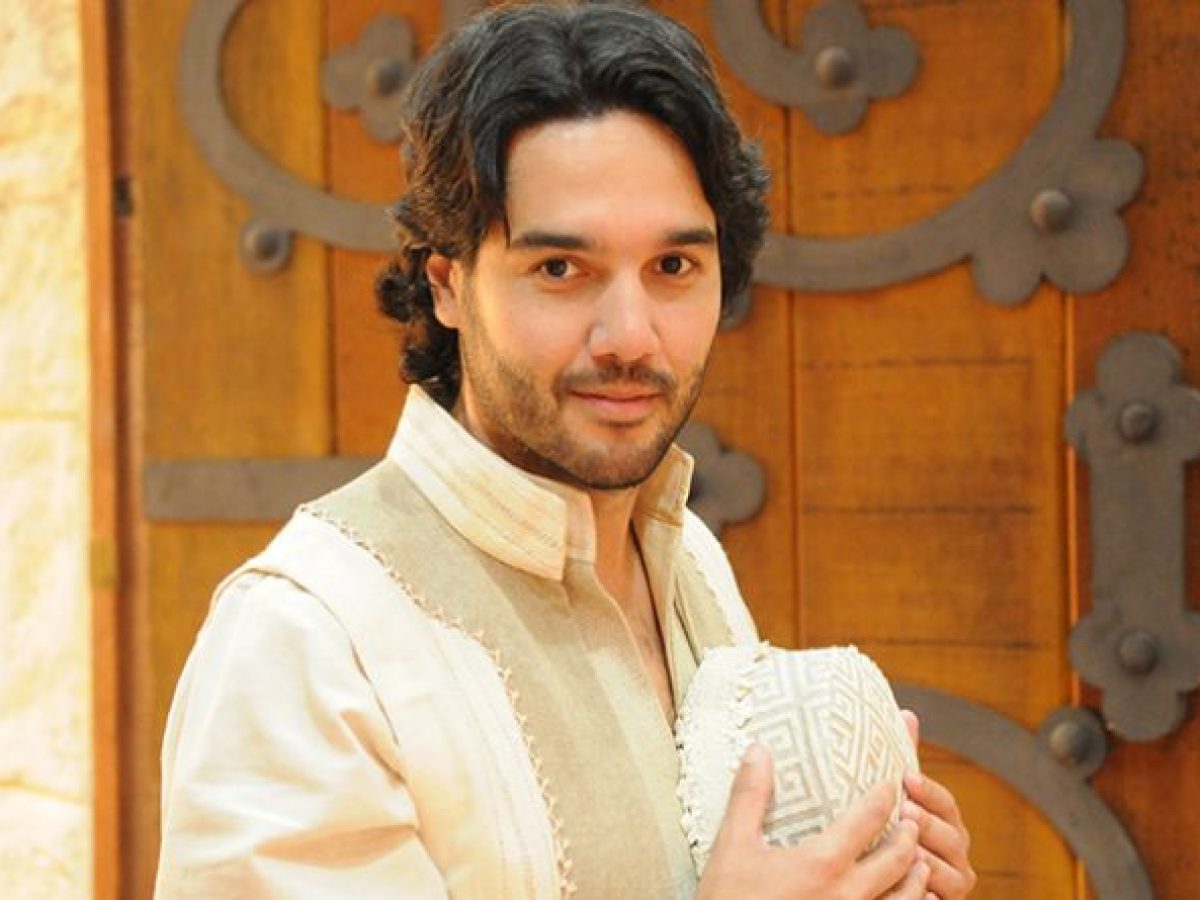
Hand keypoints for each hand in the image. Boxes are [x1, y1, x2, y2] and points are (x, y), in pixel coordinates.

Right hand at [697, 742, 930, 899]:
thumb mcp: (732, 846)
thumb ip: (749, 796)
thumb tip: (759, 750)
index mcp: (822, 862)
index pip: (867, 820)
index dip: (883, 798)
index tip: (890, 785)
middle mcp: (848, 894)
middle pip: (897, 860)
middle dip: (909, 837)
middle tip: (912, 822)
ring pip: (905, 899)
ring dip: (916, 877)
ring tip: (920, 864)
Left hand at [899, 711, 976, 898]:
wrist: (889, 884)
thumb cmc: (894, 833)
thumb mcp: (900, 798)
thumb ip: (906, 761)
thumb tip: (907, 713)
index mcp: (947, 822)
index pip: (945, 803)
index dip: (928, 790)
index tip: (906, 777)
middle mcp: (957, 852)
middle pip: (950, 836)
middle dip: (928, 823)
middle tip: (904, 812)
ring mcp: (954, 882)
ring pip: (947, 872)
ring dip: (928, 861)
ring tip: (906, 850)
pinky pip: (940, 899)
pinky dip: (929, 894)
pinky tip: (915, 887)